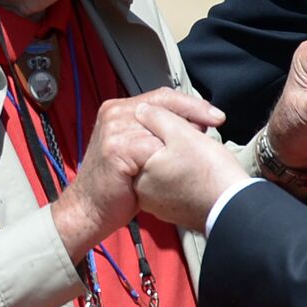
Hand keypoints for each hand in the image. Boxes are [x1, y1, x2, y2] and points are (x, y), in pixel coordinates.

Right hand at [51, 88, 223, 260]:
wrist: (90, 210)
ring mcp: (113, 129)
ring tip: (202, 145)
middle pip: (164, 103)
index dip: (192, 104)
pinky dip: (168, 154)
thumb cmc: (118, 184)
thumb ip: (156, 132)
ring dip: (184, 135)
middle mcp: (115, 113)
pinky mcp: (116, 148)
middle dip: (194, 112)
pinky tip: (183, 162)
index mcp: (120, 109)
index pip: (162, 96)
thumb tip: (195, 123)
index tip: (215, 115)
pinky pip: (152, 146)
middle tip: (216, 123)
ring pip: (161, 123)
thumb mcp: (138, 150)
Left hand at [134, 104, 248, 232]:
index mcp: (140, 171)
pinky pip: (173, 186)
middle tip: (195, 143)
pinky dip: (184, 178)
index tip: (185, 130)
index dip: (166, 127)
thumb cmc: (211, 173)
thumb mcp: (183, 134)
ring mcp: (158, 204)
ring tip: (200, 159)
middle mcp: (143, 191)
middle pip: (151, 154)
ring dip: (178, 161)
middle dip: (171, 144)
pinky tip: (200, 175)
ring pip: (163, 170)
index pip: (143, 137)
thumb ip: (159, 118)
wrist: (234, 207)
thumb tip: (142, 111)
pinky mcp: (173, 211)